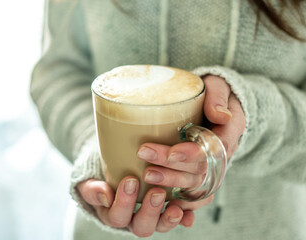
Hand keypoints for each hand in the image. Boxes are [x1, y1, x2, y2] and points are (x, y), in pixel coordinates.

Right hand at [77, 177, 212, 236]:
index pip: (117, 216)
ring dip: (170, 218)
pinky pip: (178, 219)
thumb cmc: (101, 179)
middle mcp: (133, 220)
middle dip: (150, 210)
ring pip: (161, 225)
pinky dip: (185, 218)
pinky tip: (189, 213)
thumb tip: (105, 195)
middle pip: (142, 226)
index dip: (124, 202)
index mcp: (114, 215)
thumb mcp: (90, 183)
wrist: (116, 175)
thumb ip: (93, 190)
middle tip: (156, 191)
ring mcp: (152, 218)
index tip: (130, 180)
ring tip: (176, 207)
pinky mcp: (166, 211)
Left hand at [135, 74, 244, 223]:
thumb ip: (218, 97)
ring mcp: (210, 166)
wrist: (216, 104)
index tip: (172, 152)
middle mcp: (222, 154)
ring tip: (146, 176)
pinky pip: (194, 193)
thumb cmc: (214, 91)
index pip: (215, 148)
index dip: (194, 154)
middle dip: (172, 166)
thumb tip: (219, 115)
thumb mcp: (219, 86)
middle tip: (144, 154)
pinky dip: (182, 202)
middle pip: (200, 168)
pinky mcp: (198, 171)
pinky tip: (164, 203)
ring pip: (195, 183)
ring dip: (171, 183)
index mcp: (229, 132)